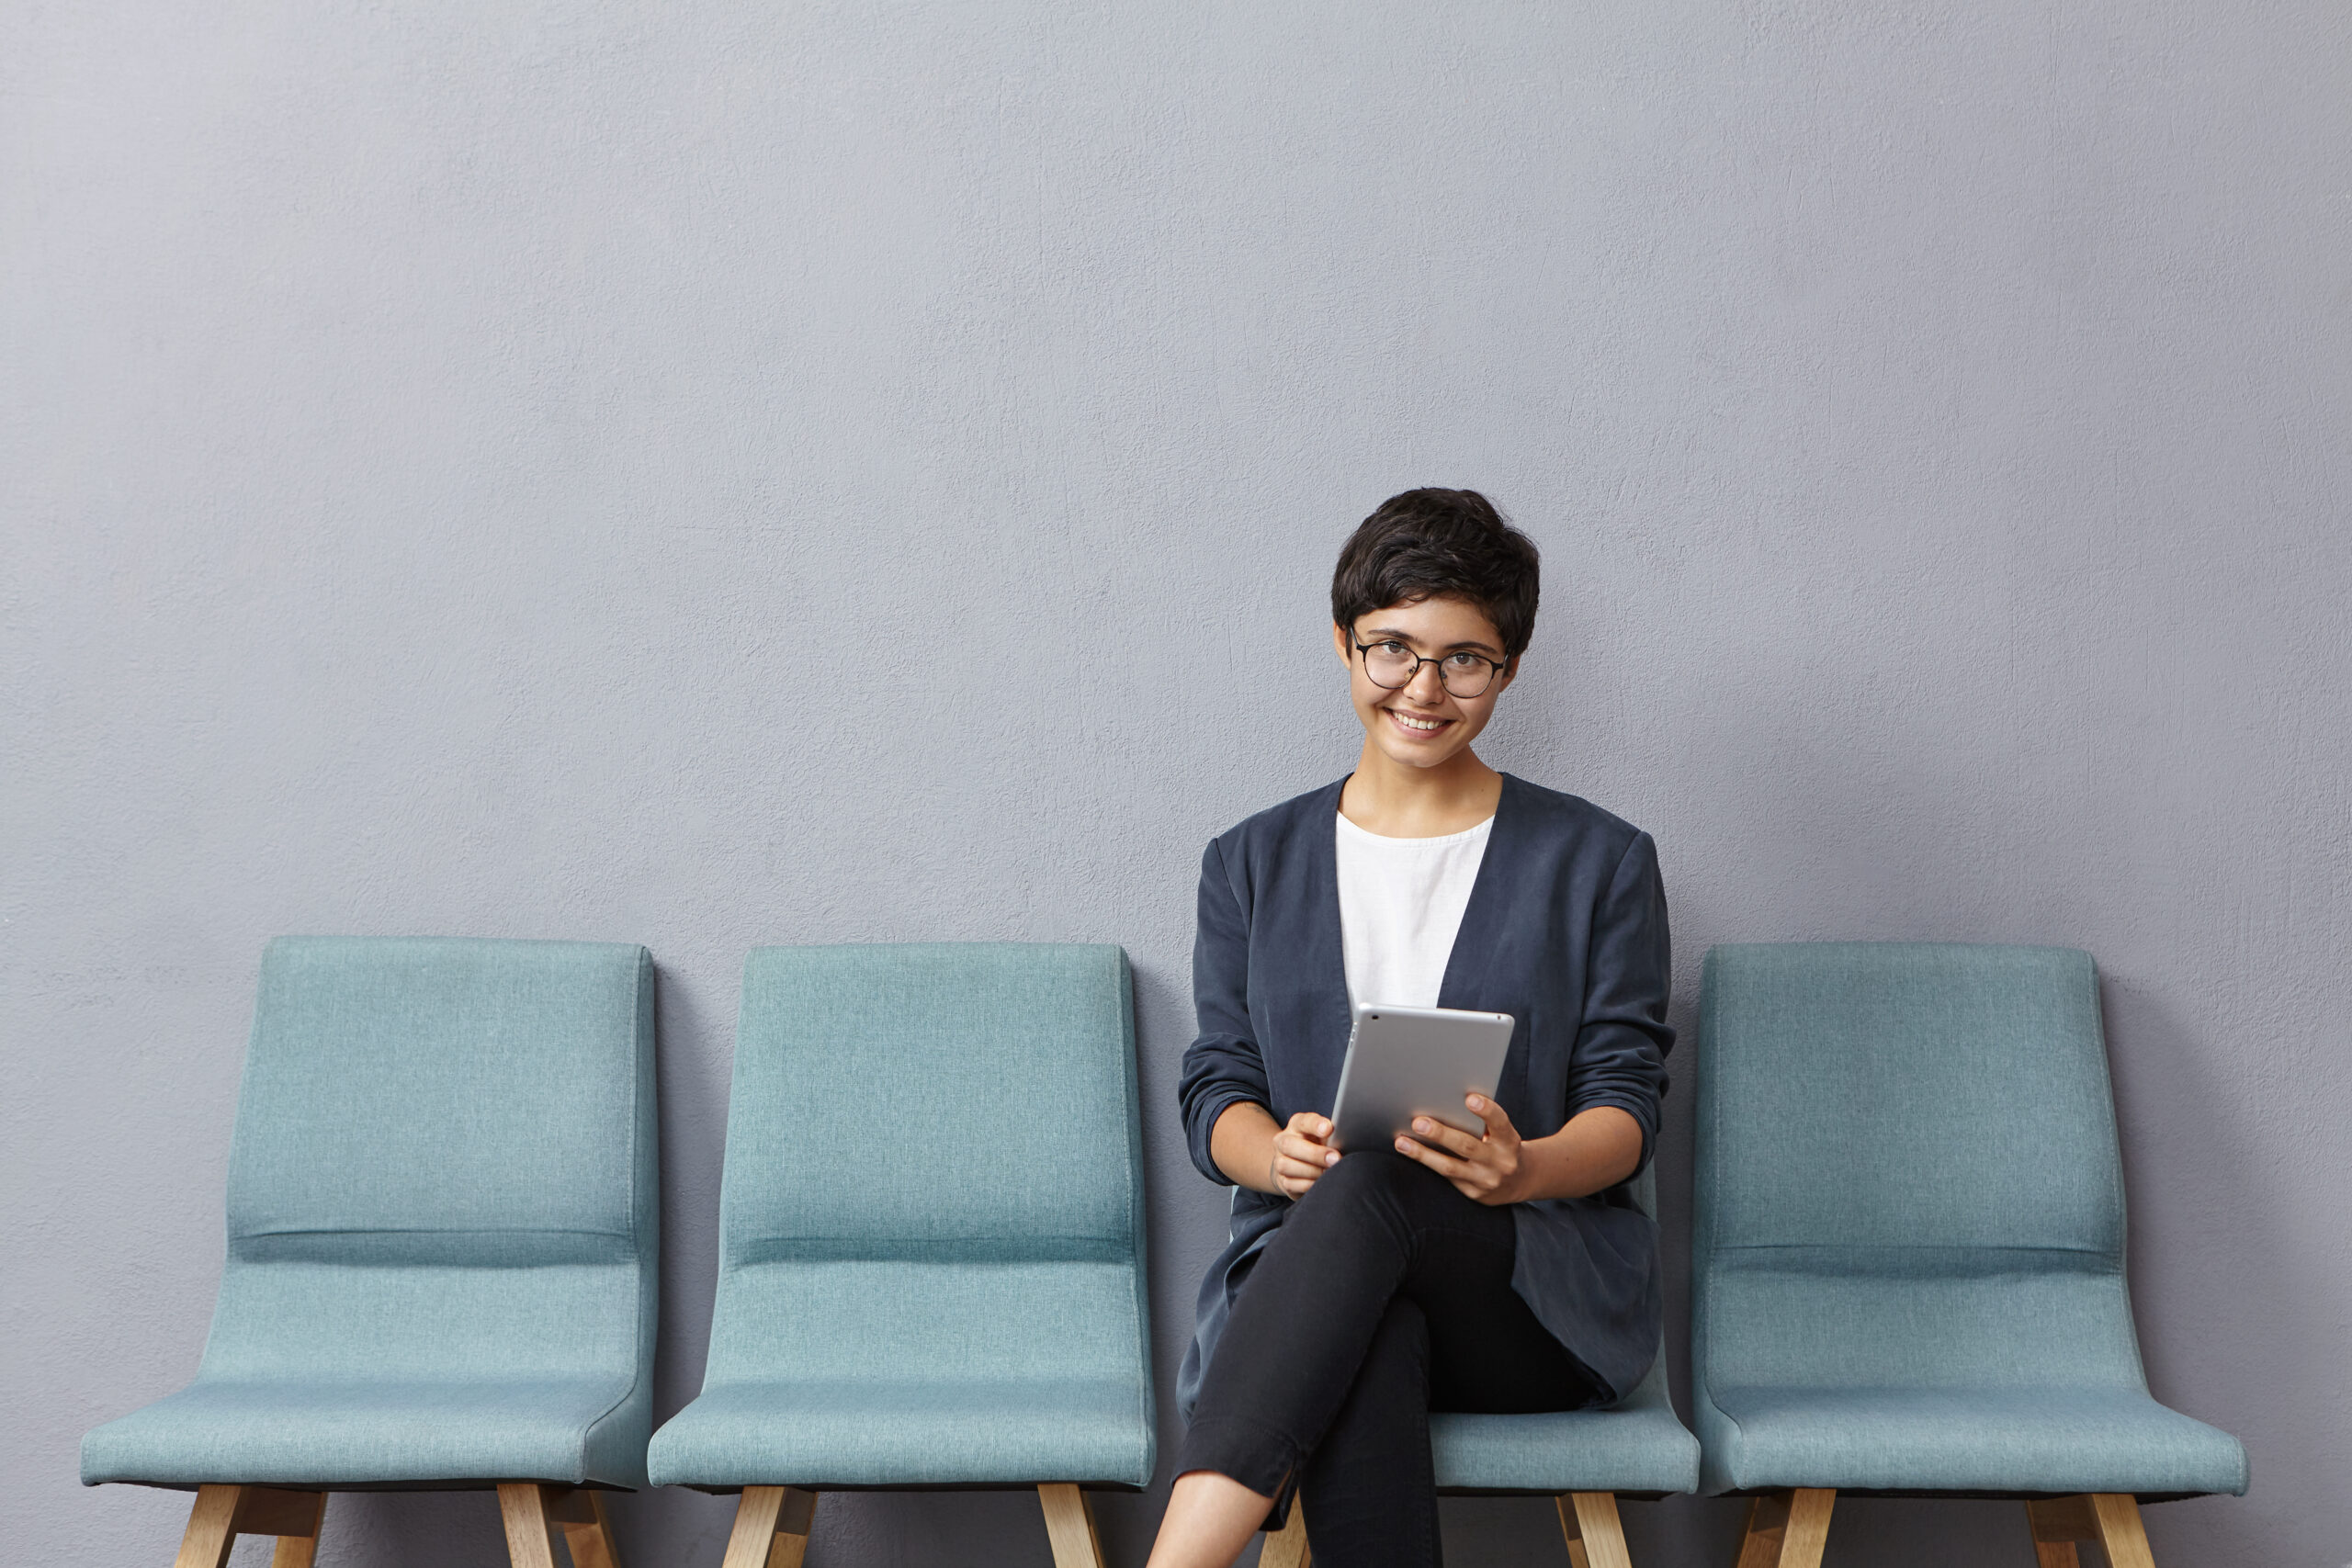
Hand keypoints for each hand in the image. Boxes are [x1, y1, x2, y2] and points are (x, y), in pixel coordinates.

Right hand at [1270, 1111, 1339, 1197]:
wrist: (1295, 1162)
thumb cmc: (1318, 1146)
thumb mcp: (1325, 1136)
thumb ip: (1333, 1136)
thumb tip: (1350, 1140)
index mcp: (1297, 1125)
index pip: (1303, 1121)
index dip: (1315, 1124)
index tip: (1329, 1129)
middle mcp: (1283, 1141)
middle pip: (1290, 1145)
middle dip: (1315, 1153)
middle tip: (1335, 1159)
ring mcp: (1279, 1161)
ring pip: (1286, 1165)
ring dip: (1312, 1171)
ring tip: (1329, 1173)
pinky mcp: (1281, 1180)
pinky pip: (1290, 1184)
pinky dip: (1308, 1184)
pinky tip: (1321, 1183)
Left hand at [1395, 1094, 1525, 1204]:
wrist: (1519, 1181)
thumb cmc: (1501, 1146)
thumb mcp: (1501, 1133)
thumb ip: (1482, 1122)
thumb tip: (1443, 1101)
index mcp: (1509, 1141)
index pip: (1500, 1123)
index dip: (1486, 1111)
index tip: (1470, 1098)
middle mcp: (1500, 1162)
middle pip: (1468, 1146)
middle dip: (1441, 1134)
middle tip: (1418, 1122)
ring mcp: (1486, 1180)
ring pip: (1450, 1167)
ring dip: (1423, 1154)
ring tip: (1401, 1142)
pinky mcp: (1473, 1193)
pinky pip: (1446, 1177)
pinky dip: (1426, 1163)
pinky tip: (1410, 1152)